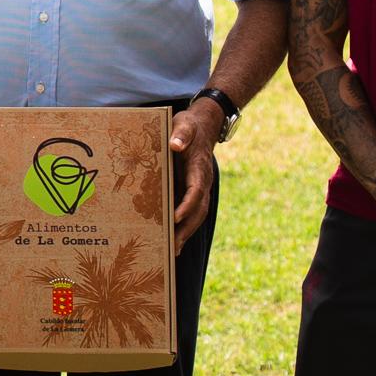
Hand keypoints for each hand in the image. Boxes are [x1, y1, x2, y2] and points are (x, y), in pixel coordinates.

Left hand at [166, 99, 227, 237]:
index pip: (196, 190)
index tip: (176, 217)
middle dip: (187, 229)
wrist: (202, 128)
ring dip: (185, 234)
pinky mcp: (193, 193)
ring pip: (196, 216)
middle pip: (198, 211)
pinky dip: (183, 228)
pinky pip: (190, 213)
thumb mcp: (184, 124)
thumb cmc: (189, 126)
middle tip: (173, 246)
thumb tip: (175, 144)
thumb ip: (180, 134)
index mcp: (199, 168)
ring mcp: (199, 189)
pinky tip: (172, 241)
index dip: (187, 205)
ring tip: (172, 251)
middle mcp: (202, 183)